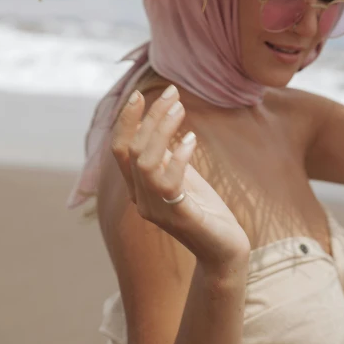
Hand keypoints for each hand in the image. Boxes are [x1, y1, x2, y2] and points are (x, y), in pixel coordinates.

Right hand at [112, 85, 250, 270]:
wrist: (224, 250)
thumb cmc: (204, 209)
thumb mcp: (182, 174)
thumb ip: (167, 153)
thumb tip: (162, 117)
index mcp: (138, 188)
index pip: (120, 149)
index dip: (126, 121)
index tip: (139, 94)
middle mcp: (141, 199)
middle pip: (134, 149)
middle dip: (151, 116)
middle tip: (173, 93)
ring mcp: (157, 210)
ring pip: (145, 162)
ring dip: (163, 130)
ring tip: (181, 108)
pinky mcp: (180, 217)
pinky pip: (168, 183)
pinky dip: (178, 156)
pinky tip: (192, 139)